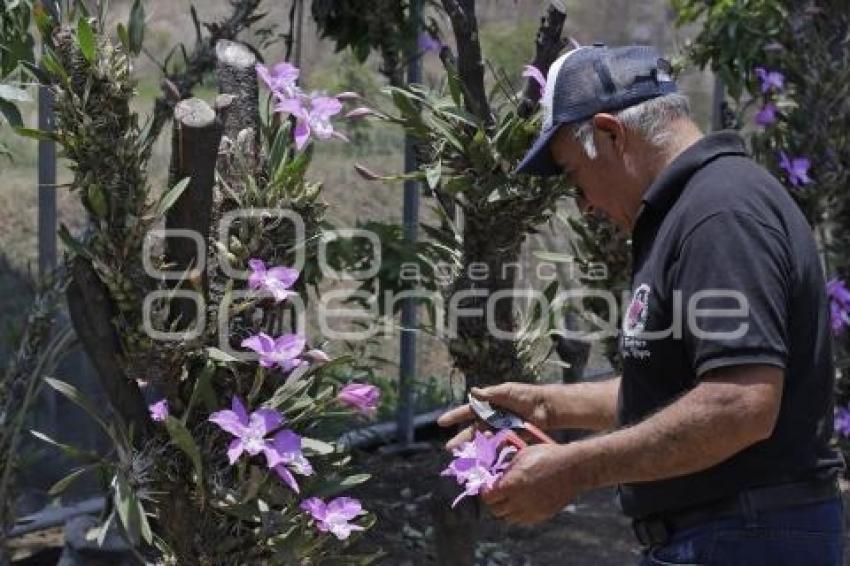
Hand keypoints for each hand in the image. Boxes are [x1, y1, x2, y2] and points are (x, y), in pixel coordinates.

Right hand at [437, 383, 551, 449]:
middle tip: (449, 449)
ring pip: (483, 441)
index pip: (468, 411)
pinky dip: (491, 453)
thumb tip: (473, 392)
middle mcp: (492, 419)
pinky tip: (483, 460)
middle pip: (473, 430)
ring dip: (474, 449)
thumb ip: (490, 394)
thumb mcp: (507, 391)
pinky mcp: (510, 439)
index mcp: (488, 405)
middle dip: (461, 439)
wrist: (546, 408)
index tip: (441, 423)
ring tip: (464, 458)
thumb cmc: (525, 396)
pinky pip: (498, 447)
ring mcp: (500, 430)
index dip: (455, 416)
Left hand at [482, 443, 579, 524]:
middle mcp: (519, 501)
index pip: (488, 497)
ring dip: (506, 509)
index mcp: (511, 485)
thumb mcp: (522, 455)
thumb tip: (494, 473)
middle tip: (498, 492)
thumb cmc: (547, 456)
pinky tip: (523, 502)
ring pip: (509, 518)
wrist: (573, 468)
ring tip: (511, 497)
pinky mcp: (542, 515)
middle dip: (494, 501)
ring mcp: (531, 510)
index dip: (486, 492)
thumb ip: (506, 467)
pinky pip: (523, 520)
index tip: (489, 487)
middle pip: (496, 510)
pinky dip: (519, 513)